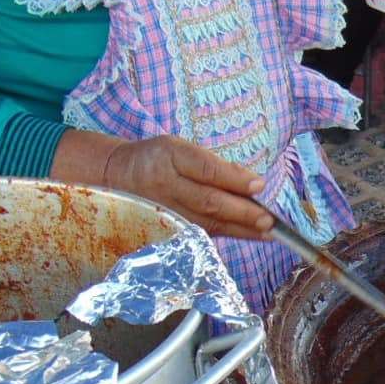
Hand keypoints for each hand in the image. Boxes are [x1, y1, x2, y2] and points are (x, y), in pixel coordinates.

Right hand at [102, 135, 274, 238]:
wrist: (115, 177)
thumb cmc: (156, 159)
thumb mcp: (180, 148)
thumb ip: (213, 164)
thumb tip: (250, 182)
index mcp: (170, 157)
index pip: (205, 169)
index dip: (233, 178)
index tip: (259, 185)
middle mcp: (166, 186)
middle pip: (208, 201)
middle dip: (241, 212)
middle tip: (268, 219)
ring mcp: (166, 210)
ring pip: (207, 222)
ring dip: (240, 229)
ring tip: (267, 232)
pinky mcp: (168, 228)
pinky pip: (202, 232)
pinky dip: (228, 234)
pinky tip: (250, 235)